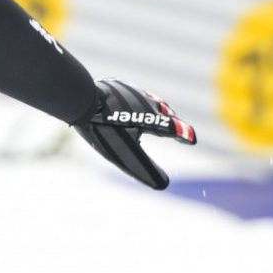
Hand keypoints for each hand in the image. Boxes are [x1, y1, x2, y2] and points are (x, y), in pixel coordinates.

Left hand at [74, 79, 197, 189]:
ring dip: (156, 109)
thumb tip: (163, 186)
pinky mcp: (116, 86)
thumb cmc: (103, 129)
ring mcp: (130, 91)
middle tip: (178, 130)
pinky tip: (129, 105)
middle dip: (172, 121)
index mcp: (151, 117)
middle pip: (164, 111)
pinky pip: (132, 94)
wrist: (80, 99)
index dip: (183, 134)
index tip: (191, 140)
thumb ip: (145, 168)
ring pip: (149, 100)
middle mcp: (145, 101)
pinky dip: (137, 102)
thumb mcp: (125, 153)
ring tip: (157, 115)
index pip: (173, 127)